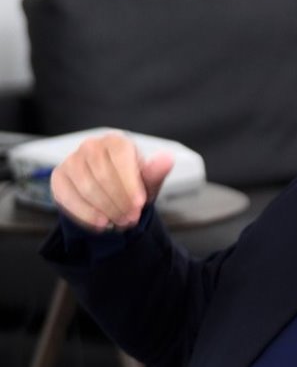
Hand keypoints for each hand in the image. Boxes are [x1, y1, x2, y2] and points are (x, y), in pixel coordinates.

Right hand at [50, 131, 173, 232]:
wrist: (110, 194)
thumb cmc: (132, 184)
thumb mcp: (148, 181)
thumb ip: (156, 172)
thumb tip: (168, 159)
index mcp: (117, 142)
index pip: (121, 159)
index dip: (130, 184)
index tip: (140, 205)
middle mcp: (92, 146)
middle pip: (103, 176)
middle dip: (119, 202)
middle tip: (131, 219)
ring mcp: (72, 160)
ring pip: (86, 188)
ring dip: (105, 210)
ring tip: (119, 223)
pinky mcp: (59, 177)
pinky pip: (68, 197)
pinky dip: (86, 214)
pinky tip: (101, 224)